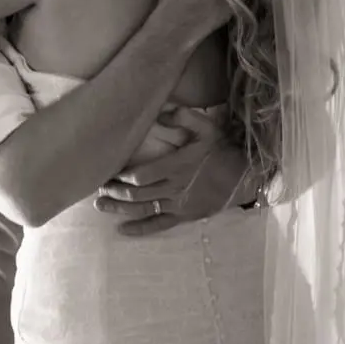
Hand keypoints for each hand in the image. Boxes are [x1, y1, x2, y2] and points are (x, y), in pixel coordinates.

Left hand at [94, 107, 250, 235]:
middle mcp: (175, 188)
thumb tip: (161, 113)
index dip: (122, 177)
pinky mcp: (184, 216)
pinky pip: (158, 225)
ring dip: (119, 208)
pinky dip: (139, 229)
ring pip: (143, 209)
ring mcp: (179, 205)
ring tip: (100, 205)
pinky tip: (122, 229)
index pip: (141, 176)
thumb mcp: (207, 127)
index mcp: (177, 166)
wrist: (246, 176)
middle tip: (99, 187)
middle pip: (136, 194)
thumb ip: (184, 117)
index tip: (109, 171)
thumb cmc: (223, 150)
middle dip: (115, 191)